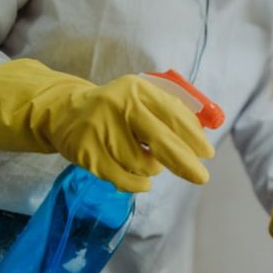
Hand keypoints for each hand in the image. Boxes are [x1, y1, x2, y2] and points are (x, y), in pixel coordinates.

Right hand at [0, 58, 213, 191]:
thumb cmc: (116, 109)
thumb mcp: (141, 99)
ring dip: (153, 168)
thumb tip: (202, 138)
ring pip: (144, 164)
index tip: (207, 154)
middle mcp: (118, 106)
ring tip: (145, 159)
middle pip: (161, 141)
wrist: (64, 112)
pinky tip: (142, 179)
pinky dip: (139, 183)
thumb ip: (170, 112)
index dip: (193, 137)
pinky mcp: (87, 153)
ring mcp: (100, 129)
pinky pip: (125, 179)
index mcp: (137, 89)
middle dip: (185, 163)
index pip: (173, 114)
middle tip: (201, 178)